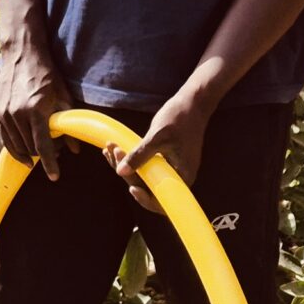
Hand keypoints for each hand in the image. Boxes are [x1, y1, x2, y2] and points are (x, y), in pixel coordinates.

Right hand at [0, 36, 74, 179]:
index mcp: (36, 110)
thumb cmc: (46, 74)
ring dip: (29, 153)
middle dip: (42, 155)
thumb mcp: (63, 97)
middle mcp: (17, 114)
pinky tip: (23, 153)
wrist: (21, 55)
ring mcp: (4, 114)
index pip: (42, 145)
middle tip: (53, 153)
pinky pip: (5, 139)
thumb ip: (69, 123)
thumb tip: (75, 149)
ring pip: (16, 146)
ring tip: (39, 152)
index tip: (55, 176)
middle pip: (30, 148)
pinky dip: (14, 148)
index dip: (50, 163)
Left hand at [109, 86, 215, 213]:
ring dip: (124, 164)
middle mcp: (176, 176)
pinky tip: (114, 148)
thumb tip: (120, 172)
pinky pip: (144, 164)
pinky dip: (130, 158)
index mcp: (181, 176)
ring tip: (111, 148)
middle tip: (115, 152)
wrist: (192, 103)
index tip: (131, 188)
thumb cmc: (180, 118)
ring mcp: (169, 168)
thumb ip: (139, 155)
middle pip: (147, 187)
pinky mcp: (163, 159)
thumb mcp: (157, 137)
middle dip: (128, 173)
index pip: (162, 201)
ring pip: (142, 175)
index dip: (145, 199)